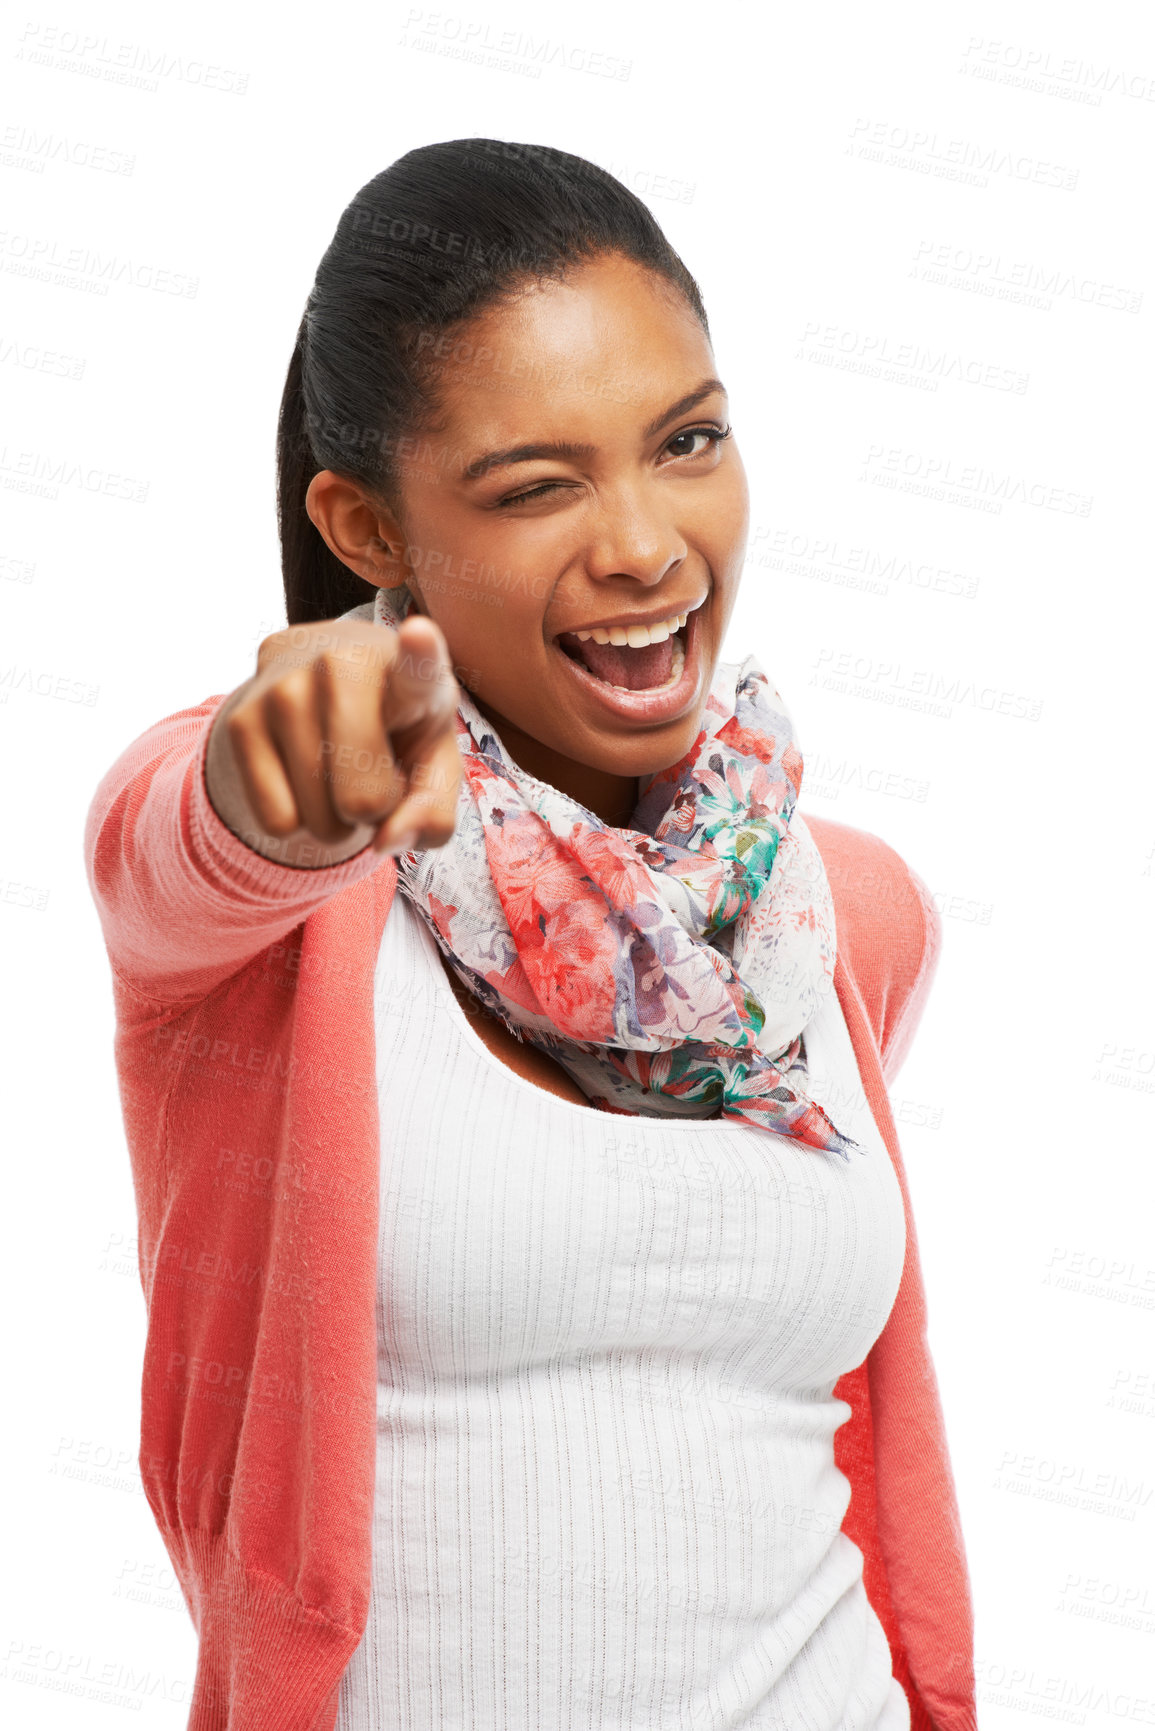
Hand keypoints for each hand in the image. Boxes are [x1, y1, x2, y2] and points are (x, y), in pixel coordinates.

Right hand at [206, 613, 461, 863]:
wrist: (323, 680)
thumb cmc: (399, 731)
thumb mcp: (434, 769)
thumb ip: (433, 814)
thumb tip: (383, 841)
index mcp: (409, 672)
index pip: (416, 668)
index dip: (420, 654)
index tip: (419, 633)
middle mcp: (342, 665)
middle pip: (364, 799)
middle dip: (375, 811)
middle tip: (374, 770)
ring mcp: (284, 688)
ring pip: (318, 819)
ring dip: (335, 819)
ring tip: (338, 767)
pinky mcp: (240, 719)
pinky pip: (277, 822)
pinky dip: (297, 819)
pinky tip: (303, 771)